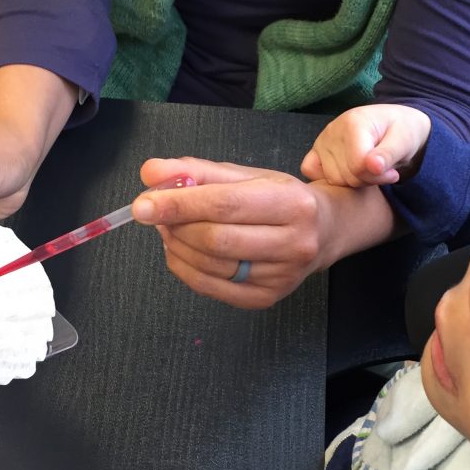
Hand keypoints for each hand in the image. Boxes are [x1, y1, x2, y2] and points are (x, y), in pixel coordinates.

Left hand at [132, 157, 396, 308]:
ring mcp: (281, 277)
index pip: (224, 205)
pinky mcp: (266, 299)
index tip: (143, 203)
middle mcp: (294, 244)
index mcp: (293, 204)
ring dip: (177, 246)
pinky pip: (210, 287)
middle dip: (176, 226)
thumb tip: (150, 174)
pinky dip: (185, 268)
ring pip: (210, 266)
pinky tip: (182, 251)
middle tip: (157, 214)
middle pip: (215, 239)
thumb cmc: (282, 199)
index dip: (179, 204)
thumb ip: (197, 171)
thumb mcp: (247, 175)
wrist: (325, 232)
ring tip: (172, 228)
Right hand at [300, 104, 430, 186]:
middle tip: (382, 171)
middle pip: (345, 176)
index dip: (377, 176)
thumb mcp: (404, 141)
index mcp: (353, 122)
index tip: (392, 173)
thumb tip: (372, 166)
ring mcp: (321, 140)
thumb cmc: (402, 132)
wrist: (396, 125)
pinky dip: (326, 178)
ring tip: (368, 169)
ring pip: (332, 180)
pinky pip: (310, 171)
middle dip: (367, 180)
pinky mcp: (315, 150)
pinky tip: (347, 172)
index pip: (358, 166)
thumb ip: (388, 154)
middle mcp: (332, 129)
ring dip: (353, 181)